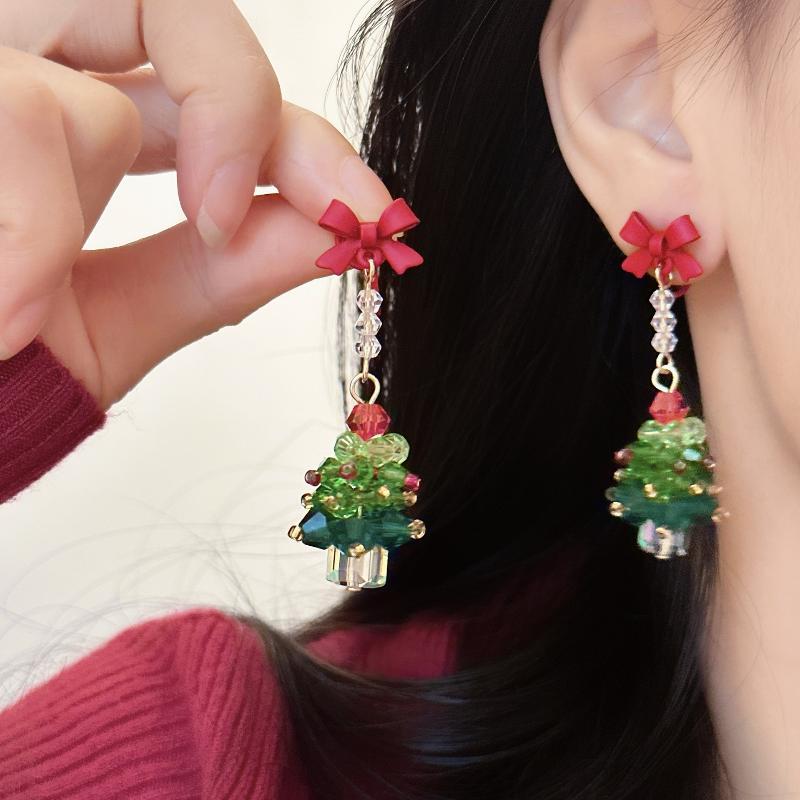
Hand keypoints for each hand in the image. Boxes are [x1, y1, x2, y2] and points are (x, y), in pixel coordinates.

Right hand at [0, 1, 391, 407]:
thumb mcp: (104, 328)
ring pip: (72, 76)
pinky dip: (24, 223)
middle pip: (164, 3)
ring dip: (59, 205)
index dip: (296, 137)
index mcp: (67, 131)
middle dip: (230, 105)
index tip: (367, 213)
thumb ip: (217, 273)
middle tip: (227, 214)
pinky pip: (20, 112)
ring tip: (13, 305)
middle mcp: (13, 66)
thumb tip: (331, 232)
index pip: (209, 89)